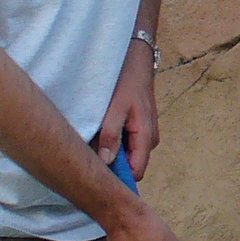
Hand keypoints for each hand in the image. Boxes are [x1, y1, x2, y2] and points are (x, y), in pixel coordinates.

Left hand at [93, 43, 158, 180]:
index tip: (97, 176)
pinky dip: (114, 142)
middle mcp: (149, 140)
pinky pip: (127, 145)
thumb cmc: (126, 83)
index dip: (119, 178)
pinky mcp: (140, 129)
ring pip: (128, 155)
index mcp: (146, 137)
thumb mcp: (115, 108)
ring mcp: (146, 134)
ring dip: (112, 152)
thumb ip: (110, 135)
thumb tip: (106, 162)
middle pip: (131, 166)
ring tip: (94, 142)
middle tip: (90, 157)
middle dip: (112, 165)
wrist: (136, 62)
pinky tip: (102, 132)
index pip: (136, 172)